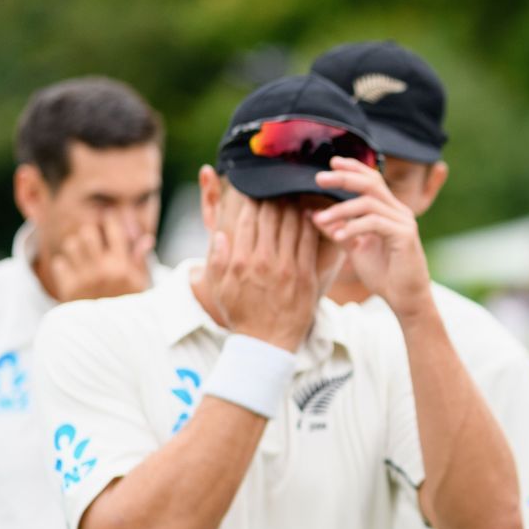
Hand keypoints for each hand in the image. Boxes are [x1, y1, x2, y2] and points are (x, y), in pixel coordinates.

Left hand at [45, 216, 154, 301]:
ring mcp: (83, 278)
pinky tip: (74, 272)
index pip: (113, 229)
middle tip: (94, 239)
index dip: (110, 219)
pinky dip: (64, 265)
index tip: (109, 219)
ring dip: (76, 248)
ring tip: (83, 256)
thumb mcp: (141, 284)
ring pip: (71, 244)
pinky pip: (58, 263)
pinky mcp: (68, 287)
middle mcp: (103, 270)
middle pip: (87, 231)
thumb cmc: (128, 304)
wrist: (110, 333)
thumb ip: (140, 260)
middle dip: (91, 233)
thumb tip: (146, 239)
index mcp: (123, 266)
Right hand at [207, 194, 320, 350]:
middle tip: (277, 185)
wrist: (267, 342)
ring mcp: (287, 268)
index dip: (251, 202)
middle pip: (270, 219)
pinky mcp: (306, 276)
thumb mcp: (220, 288)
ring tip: (293, 193)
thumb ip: (218, 260)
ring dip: (292, 206)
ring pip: (291, 226)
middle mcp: (264, 262)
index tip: (255, 190)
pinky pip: (309, 243)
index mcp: (240, 262)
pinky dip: (310, 225)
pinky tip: (310, 213)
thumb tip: (221, 234)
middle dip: (273, 199)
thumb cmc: (241, 314)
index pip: (246, 222)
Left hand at [308, 157, 432, 316]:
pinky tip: (337, 236)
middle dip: (343, 178)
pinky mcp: (404, 236)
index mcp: (390, 211)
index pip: (372, 180)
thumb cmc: (383, 274)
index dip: (353, 168)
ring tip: (321, 220)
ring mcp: (404, 222)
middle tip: (318, 179)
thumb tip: (312, 214)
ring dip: (340, 210)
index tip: (331, 163)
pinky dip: (352, 227)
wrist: (404, 298)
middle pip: (371, 183)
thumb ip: (338, 229)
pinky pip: (374, 223)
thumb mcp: (354, 247)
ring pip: (369, 203)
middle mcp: (399, 212)